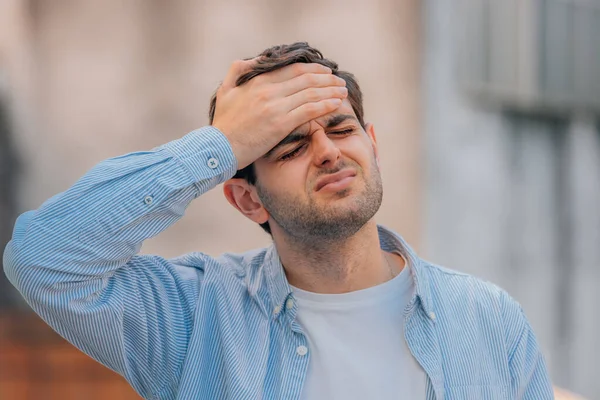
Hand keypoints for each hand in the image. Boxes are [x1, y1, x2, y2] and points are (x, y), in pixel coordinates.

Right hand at [212, 60, 347, 168]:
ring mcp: (275, 106)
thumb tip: (254, 59)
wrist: (218, 148)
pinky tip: (336, 104)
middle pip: (306, 79)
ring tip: (343, 91)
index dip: (312, 69)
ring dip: (331, 91)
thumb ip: (237, 71)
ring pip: (311, 93)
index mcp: (258, 81)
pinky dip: (325, 105)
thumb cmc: (222, 124)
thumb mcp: (225, 90)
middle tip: (339, 81)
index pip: (292, 69)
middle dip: (326, 79)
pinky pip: (309, 110)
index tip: (325, 72)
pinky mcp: (280, 124)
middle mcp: (269, 90)